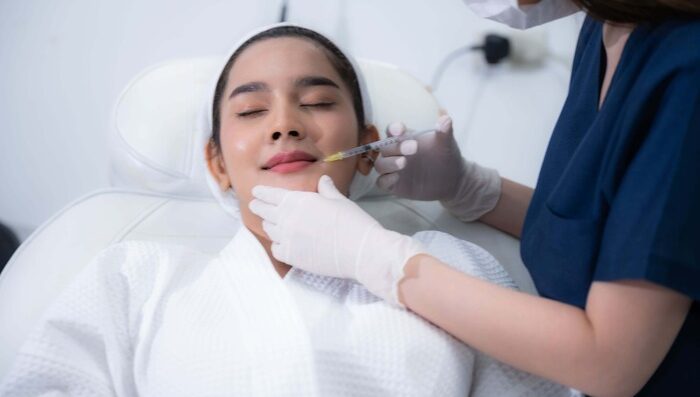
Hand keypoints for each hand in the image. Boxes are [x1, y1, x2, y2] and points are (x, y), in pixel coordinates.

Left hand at [249, 175, 425, 305]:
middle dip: (258, 207)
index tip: (256, 192)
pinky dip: (277, 245)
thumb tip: (323, 181)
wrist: (360, 251)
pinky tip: (282, 244)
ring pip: (269, 230)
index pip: (271, 194)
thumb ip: (326, 190)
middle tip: (255, 205)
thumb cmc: (353, 222)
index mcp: (298, 200)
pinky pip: (276, 249)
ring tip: (271, 223)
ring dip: (269, 225)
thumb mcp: (340, 200)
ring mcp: (287, 239)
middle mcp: (287, 218)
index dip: (261, 193)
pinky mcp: (291, 257)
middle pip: (264, 211)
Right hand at [375, 114, 501, 221]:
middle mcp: (395, 152)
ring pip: (380, 165)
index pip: (392, 130)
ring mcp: (393, 169)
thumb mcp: (446, 144)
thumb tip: (446, 119)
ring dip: (389, 163)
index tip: (401, 130)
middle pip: (385, 148)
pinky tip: (397, 178)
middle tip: (414, 147)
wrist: (451, 179)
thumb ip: (444, 131)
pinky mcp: (393, 185)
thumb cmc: (445, 156)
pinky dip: (386, 180)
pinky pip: (382, 182)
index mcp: (404, 138)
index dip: (393, 129)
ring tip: (403, 162)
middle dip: (397, 147)